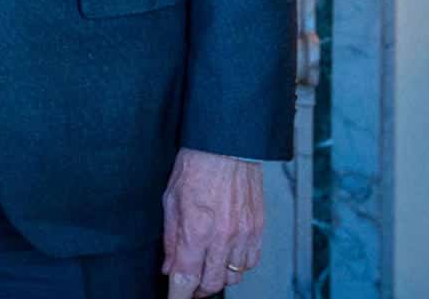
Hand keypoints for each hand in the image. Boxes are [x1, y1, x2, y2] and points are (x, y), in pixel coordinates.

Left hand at [162, 148, 263, 296]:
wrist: (227, 145)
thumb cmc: (196, 166)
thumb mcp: (170, 200)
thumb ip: (171, 238)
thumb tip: (170, 267)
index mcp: (196, 229)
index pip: (186, 278)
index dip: (178, 296)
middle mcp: (223, 236)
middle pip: (212, 284)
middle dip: (198, 290)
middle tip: (189, 286)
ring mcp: (244, 234)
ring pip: (234, 276)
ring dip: (219, 278)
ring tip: (207, 270)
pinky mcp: (259, 228)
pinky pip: (251, 261)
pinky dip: (239, 266)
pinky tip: (227, 257)